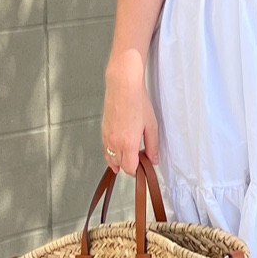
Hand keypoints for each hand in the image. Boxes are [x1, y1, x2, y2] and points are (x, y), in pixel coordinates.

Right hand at [102, 47, 158, 176]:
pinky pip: (105, 149)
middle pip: (120, 166)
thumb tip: (153, 159)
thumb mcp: (151, 126)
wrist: (122, 86)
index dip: (137, 170)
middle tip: (140, 159)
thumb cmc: (138, 102)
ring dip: (119, 161)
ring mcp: (106, 137)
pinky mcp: (103, 130)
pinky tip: (119, 150)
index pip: (130, 169)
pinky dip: (111, 153)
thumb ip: (152, 146)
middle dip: (129, 166)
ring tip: (130, 155)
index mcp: (127, 144)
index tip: (144, 165)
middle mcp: (114, 143)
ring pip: (110, 159)